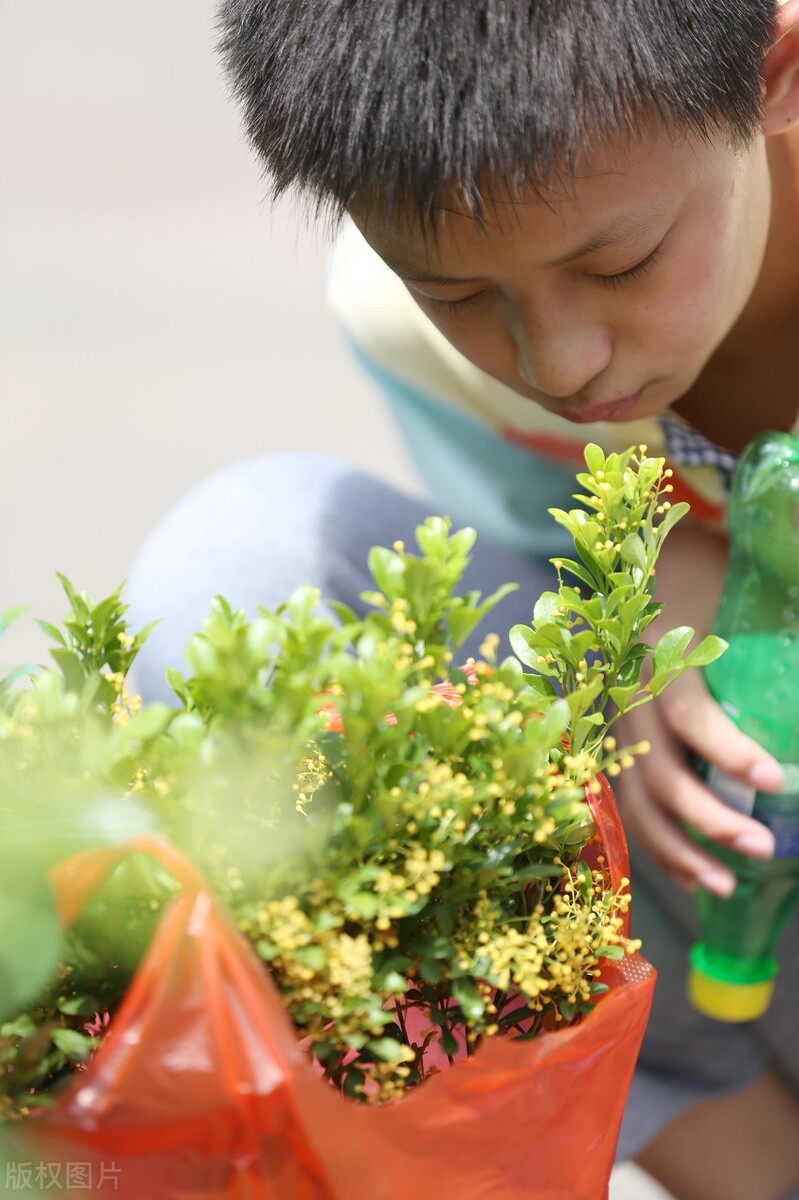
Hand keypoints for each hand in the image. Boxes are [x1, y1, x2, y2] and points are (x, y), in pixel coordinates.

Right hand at [614, 525, 783, 895]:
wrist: (652, 567)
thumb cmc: (707, 579)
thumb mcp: (743, 596)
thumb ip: (782, 638)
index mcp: (659, 658)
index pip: (687, 712)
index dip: (726, 749)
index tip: (774, 779)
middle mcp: (629, 697)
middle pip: (658, 771)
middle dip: (708, 819)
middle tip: (763, 847)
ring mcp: (618, 726)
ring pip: (637, 800)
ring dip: (679, 851)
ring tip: (725, 886)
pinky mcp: (619, 747)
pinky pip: (632, 806)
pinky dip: (660, 848)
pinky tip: (694, 878)